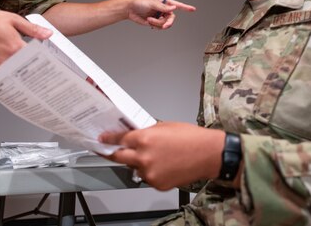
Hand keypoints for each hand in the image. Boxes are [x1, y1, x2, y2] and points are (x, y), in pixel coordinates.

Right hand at [0, 9, 51, 73]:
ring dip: (22, 76)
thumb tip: (47, 34)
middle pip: (26, 70)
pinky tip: (14, 76)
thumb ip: (32, 29)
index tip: (50, 61)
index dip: (44, 59)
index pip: (35, 58)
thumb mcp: (12, 19)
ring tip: (30, 74)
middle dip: (35, 69)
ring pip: (14, 77)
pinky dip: (8, 78)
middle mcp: (5, 58)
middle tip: (42, 70)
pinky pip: (1, 79)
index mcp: (14, 45)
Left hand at [100, 122, 224, 190]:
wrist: (209, 154)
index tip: (101, 140)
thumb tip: (135, 134)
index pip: (119, 139)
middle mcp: (143, 157)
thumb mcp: (165, 126)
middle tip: (109, 151)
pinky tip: (165, 165)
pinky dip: (152, 172)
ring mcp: (150, 172)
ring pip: (135, 168)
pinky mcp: (157, 184)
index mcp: (145, 138)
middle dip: (113, 153)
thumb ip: (147, 131)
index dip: (108, 139)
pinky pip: (148, 178)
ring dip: (139, 163)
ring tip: (157, 157)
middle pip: (119, 157)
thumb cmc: (191, 138)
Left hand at [126, 0, 195, 29]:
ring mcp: (159, 16)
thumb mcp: (151, 3)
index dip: (185, 7)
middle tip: (164, 26)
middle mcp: (163, 9)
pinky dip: (155, 25)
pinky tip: (149, 21)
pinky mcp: (155, 22)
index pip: (177, 4)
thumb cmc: (139, 3)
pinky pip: (160, 27)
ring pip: (165, 23)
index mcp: (164, 2)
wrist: (130, 10)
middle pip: (172, 18)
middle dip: (168, 22)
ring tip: (149, 19)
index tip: (193, 9)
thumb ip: (163, 7)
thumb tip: (174, 8)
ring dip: (157, 23)